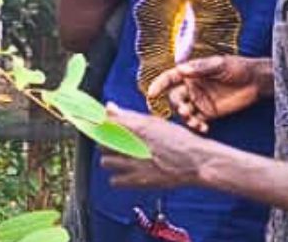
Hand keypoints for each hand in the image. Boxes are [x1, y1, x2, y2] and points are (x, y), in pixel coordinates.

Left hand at [99, 103, 222, 189]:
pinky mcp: (138, 181)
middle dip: (105, 141)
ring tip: (122, 157)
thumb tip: (109, 106)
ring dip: (111, 159)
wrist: (196, 161)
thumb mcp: (155, 122)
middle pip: (101, 142)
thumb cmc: (179, 139)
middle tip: (115, 141)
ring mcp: (134, 164)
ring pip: (105, 161)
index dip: (94, 122)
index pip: (103, 122)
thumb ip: (129, 115)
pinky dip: (118, 177)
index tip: (91, 122)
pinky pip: (114, 181)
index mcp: (137, 127)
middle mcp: (133, 144)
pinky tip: (127, 171)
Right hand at [148, 56, 274, 132]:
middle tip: (184, 110)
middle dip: (176, 105)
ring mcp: (199, 101)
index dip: (159, 84)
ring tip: (194, 122)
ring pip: (183, 112)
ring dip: (185, 118)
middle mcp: (191, 87)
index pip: (170, 78)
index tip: (151, 93)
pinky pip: (196, 121)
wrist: (256, 81)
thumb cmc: (238, 67)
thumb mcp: (220, 64)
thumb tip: (181, 70)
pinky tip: (203, 129)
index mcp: (191, 73)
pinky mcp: (208, 113)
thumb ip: (201, 68)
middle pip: (174, 98)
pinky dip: (196, 126)